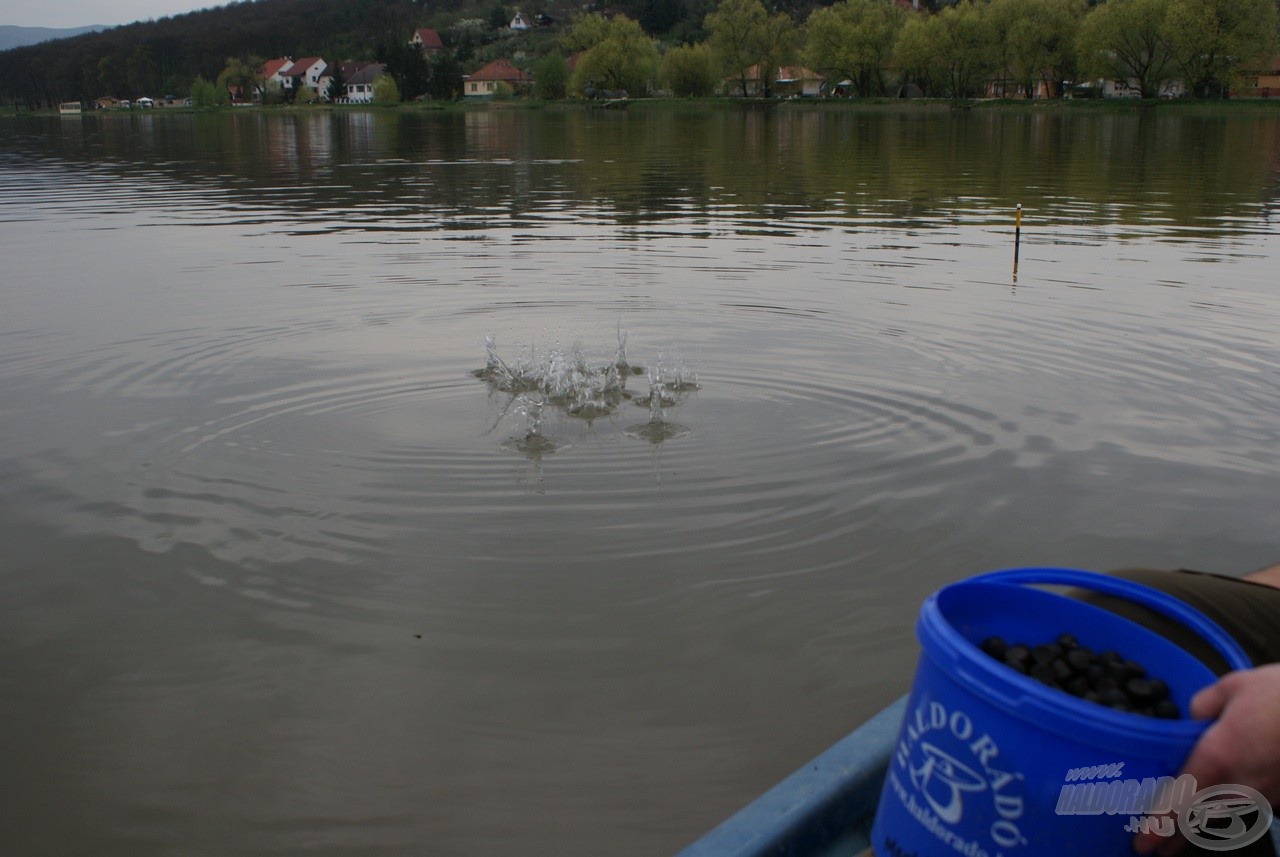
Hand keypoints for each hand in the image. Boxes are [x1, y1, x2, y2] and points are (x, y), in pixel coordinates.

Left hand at [1133, 663, 1279, 854]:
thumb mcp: (1232, 687)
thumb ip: (1202, 706)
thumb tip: (1193, 717)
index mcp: (1219, 756)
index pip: (1181, 798)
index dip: (1160, 824)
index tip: (1143, 843)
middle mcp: (1241, 782)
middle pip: (1199, 817)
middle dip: (1174, 835)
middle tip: (1153, 848)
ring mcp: (1264, 792)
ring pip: (1222, 814)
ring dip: (1198, 825)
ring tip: (1177, 835)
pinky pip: (1243, 805)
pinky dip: (1223, 810)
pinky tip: (1213, 807)